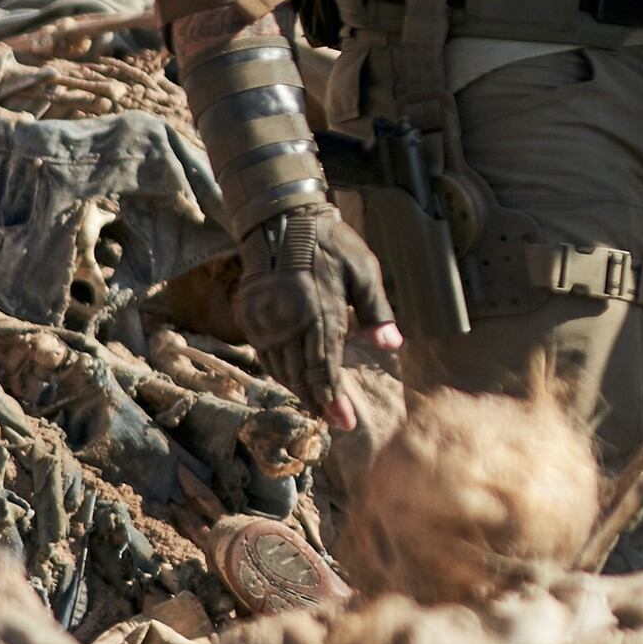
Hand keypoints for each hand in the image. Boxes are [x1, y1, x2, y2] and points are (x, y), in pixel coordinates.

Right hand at [233, 205, 399, 430]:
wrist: (281, 220)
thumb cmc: (332, 244)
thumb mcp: (365, 270)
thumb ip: (377, 311)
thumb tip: (392, 345)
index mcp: (320, 311)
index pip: (326, 368)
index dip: (333, 400)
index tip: (343, 423)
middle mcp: (287, 320)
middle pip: (301, 376)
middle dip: (318, 402)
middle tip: (334, 422)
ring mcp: (265, 319)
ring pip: (281, 369)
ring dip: (299, 389)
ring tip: (318, 405)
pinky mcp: (250, 315)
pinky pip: (265, 354)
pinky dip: (281, 370)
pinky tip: (295, 377)